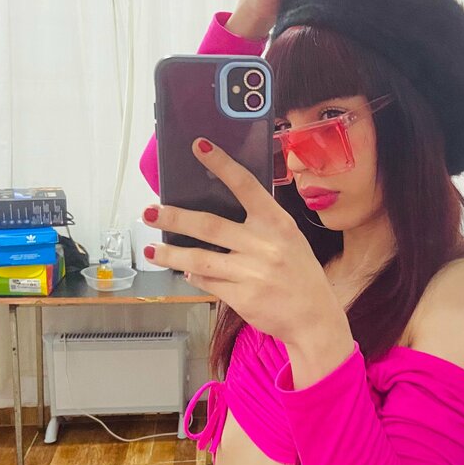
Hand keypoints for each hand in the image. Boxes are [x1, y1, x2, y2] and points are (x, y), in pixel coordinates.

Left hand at [142, 137, 347, 346]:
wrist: (314, 317)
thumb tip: (215, 215)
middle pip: (209, 225)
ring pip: (199, 259)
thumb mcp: (289, 240)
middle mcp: (263, 245)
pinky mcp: (241, 297)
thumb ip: (259, 225)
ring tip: (152, 250)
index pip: (245, 186)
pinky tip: (185, 271)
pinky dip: (193, 275)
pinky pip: (207, 282)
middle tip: (149, 211)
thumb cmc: (300, 274)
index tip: (199, 147)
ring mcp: (251, 273)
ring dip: (170, 254)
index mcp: (277, 223)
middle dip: (174, 217)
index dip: (221, 164)